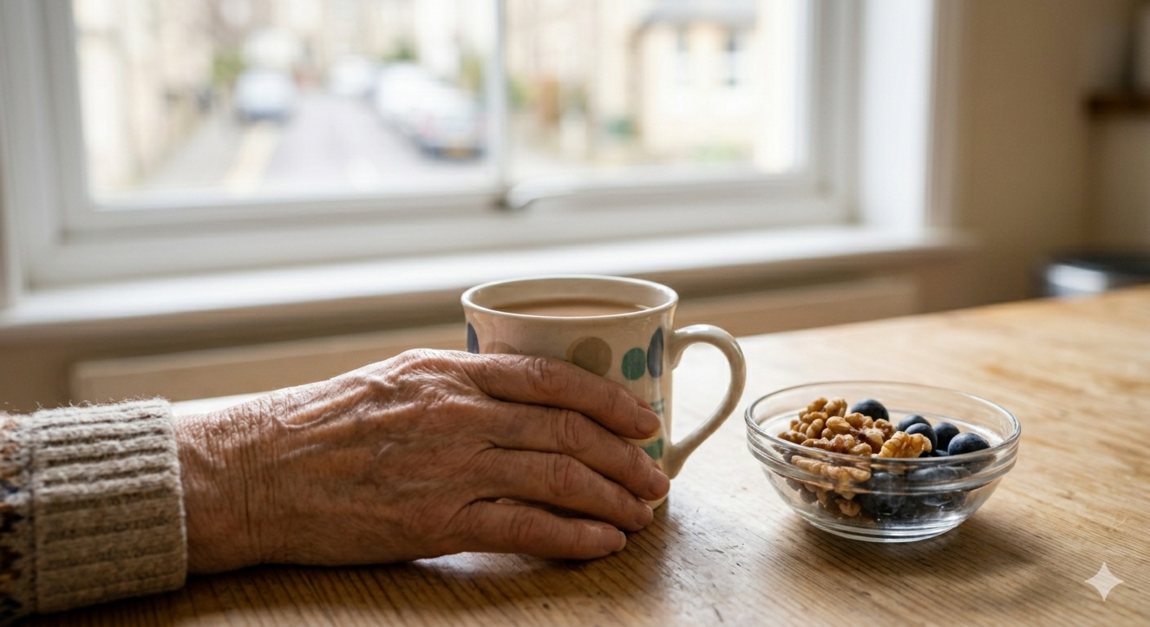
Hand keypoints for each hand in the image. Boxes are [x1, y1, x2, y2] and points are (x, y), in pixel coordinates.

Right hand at [176, 349, 669, 572]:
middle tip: (655, 476)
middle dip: (624, 457)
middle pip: (566, 432)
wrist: (255, 472)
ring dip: (610, 498)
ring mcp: (450, 468)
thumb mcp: (393, 380)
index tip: (643, 417)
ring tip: (640, 512)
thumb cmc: (319, 426)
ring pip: (557, 478)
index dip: (608, 399)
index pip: (551, 378)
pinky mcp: (436, 521)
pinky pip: (525, 528)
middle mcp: (458, 414)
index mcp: (449, 373)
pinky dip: (574, 536)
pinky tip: (602, 543)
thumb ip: (458, 385)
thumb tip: (515, 398)